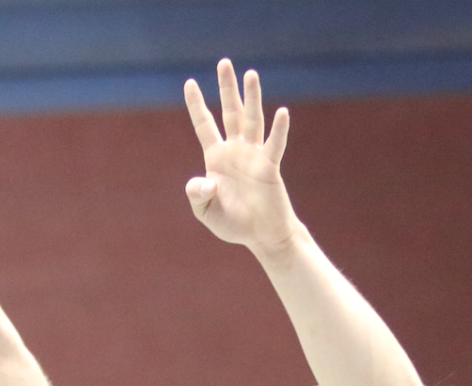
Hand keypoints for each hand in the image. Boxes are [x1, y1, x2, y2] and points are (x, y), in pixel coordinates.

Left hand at [184, 59, 296, 252]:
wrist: (260, 236)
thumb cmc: (233, 223)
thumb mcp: (206, 211)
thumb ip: (197, 196)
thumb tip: (204, 181)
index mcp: (217, 159)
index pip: (205, 126)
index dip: (197, 105)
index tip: (189, 83)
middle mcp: (236, 151)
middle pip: (230, 113)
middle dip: (227, 88)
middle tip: (224, 63)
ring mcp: (254, 156)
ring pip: (252, 121)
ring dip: (252, 98)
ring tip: (251, 74)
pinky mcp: (269, 168)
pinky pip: (274, 145)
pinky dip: (278, 130)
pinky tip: (282, 112)